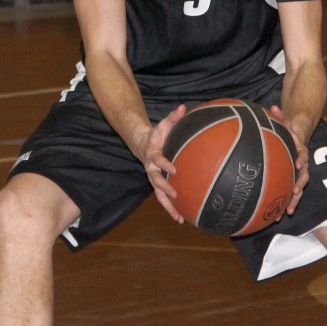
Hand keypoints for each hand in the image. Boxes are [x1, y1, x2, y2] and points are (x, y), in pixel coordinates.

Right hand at [135, 103, 187, 222]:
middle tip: (175, 193)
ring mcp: (153, 178)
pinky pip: (163, 198)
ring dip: (168, 206)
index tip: (174, 168)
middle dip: (165, 188)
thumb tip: (183, 107)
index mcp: (152, 153)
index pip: (157, 159)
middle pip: (156, 181)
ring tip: (179, 217)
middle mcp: (151, 169)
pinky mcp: (158, 185)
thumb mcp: (164, 124)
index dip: (164, 164)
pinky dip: (171, 208)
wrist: (143, 144)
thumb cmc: (157, 133)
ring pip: (159, 195)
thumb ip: (173, 117)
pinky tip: (182, 218)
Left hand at [269, 105, 309, 214]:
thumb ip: (280, 116)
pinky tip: (276, 215)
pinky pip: (290, 192)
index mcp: (300, 149)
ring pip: (298, 188)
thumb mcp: (285, 121)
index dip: (301, 159)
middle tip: (293, 192)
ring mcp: (298, 173)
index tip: (298, 164)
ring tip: (286, 212)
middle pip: (303, 176)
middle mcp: (301, 163)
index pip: (303, 154)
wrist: (297, 135)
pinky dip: (285, 203)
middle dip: (299, 186)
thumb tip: (273, 107)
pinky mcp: (292, 180)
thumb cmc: (287, 129)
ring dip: (293, 200)